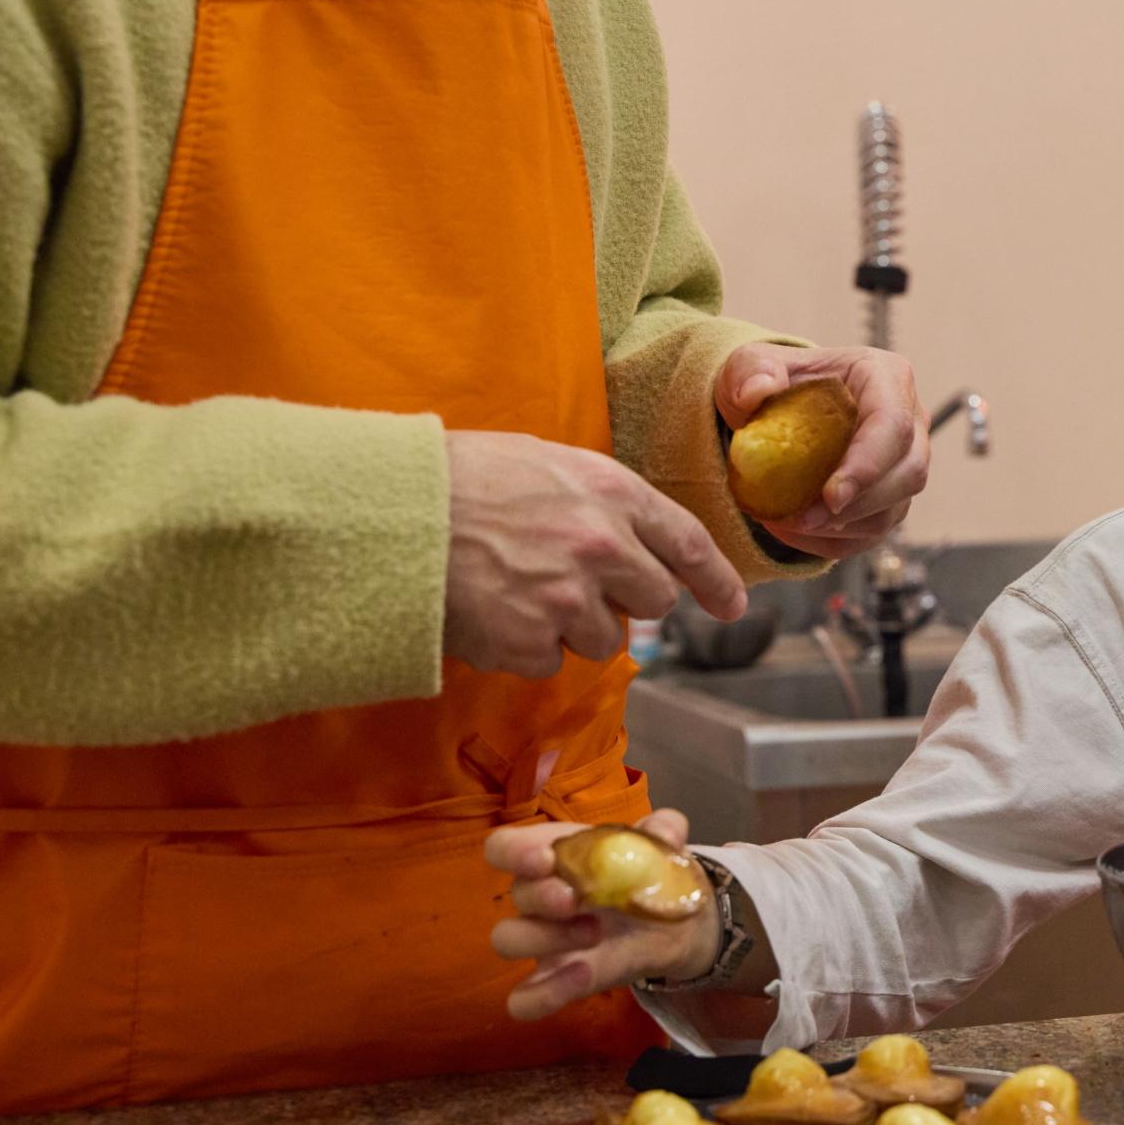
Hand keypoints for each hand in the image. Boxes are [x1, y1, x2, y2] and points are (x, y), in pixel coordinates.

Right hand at [443, 432, 746, 676]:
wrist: (390, 515)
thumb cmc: (458, 478)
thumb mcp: (545, 462)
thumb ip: (598, 502)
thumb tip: (628, 541)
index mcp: (612, 493)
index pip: (690, 544)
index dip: (716, 581)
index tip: (732, 606)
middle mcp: (604, 547)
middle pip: (655, 602)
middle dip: (626, 600)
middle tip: (577, 584)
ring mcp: (569, 600)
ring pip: (604, 640)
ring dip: (571, 626)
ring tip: (517, 589)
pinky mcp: (530, 643)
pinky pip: (549, 662)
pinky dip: (524, 647)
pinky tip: (490, 611)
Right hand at [486, 809, 718, 1019]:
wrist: (674, 925)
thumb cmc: (650, 875)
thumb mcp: (662, 845)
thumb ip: (665, 829)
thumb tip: (665, 831)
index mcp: (553, 855)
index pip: (503, 848)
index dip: (513, 852)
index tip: (544, 859)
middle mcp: (538, 898)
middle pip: (514, 893)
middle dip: (542, 895)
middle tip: (579, 899)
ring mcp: (543, 943)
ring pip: (507, 940)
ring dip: (544, 937)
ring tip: (595, 933)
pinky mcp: (555, 982)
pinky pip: (523, 999)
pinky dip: (543, 994)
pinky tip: (583, 974)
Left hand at [716, 344, 927, 558]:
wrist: (775, 408)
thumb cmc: (771, 382)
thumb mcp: (750, 364)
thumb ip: (750, 370)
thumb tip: (758, 390)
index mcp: (885, 376)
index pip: (893, 424)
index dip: (868, 464)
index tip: (830, 496)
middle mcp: (909, 419)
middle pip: (908, 473)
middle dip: (857, 506)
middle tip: (804, 518)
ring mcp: (904, 462)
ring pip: (894, 509)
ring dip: (843, 527)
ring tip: (790, 522)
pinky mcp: (890, 498)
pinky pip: (874, 532)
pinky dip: (833, 541)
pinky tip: (794, 532)